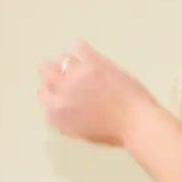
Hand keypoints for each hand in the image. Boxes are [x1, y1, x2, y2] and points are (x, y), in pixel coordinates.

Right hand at [39, 43, 156, 147]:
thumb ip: (63, 119)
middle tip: (70, 76)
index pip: (43, 93)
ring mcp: (77, 75)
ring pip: (63, 59)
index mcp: (57, 111)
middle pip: (46, 70)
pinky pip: (81, 47)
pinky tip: (86, 52)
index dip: (52, 90)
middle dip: (55, 72)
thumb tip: (57, 107)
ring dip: (71, 63)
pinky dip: (82, 48)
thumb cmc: (113, 133)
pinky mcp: (94, 64)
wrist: (138, 123)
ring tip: (84, 68)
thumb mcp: (80, 132)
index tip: (63, 90)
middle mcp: (62, 90)